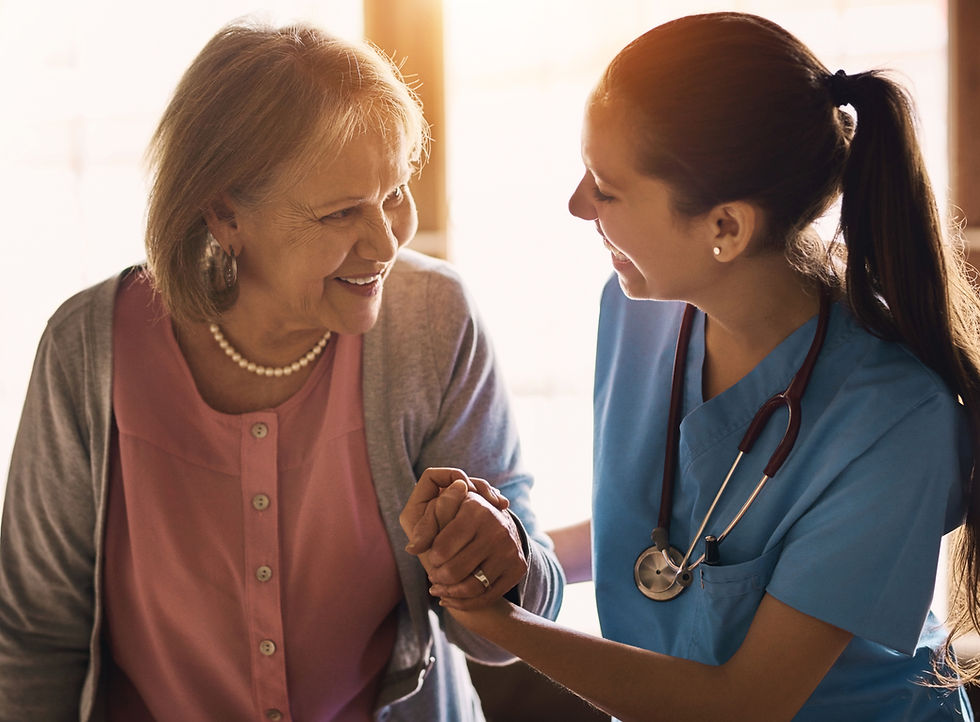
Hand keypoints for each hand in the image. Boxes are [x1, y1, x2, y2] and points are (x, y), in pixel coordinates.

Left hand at [400, 467, 526, 608]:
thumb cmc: (460, 517)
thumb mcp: (441, 511)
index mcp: (476, 509)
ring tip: (439, 589)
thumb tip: (411, 549)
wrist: (499, 523)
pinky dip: (465, 603)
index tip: (432, 558)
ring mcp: (510, 550)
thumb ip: (424, 527)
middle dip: (438, 578)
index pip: (442, 548)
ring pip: (471, 587)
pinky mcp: (518, 568)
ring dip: (449, 593)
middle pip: (454, 571)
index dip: (432, 558)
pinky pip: (487, 597)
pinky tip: (451, 598)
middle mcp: (497, 528)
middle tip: (433, 576)